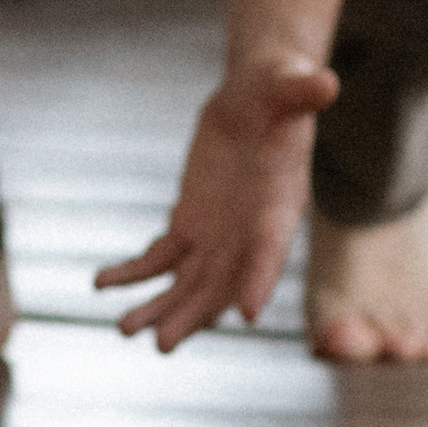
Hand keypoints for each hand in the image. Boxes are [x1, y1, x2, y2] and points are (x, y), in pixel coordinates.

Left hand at [98, 61, 339, 352]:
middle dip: (193, 315)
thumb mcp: (289, 85)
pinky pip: (159, 257)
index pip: (271, 249)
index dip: (260, 280)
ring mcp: (218, 234)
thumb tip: (326, 82)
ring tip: (123, 328)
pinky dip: (133, 271)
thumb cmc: (280, 90)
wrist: (258, 99)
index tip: (247, 315)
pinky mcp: (190, 224)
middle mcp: (249, 233)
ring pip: (188, 283)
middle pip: (223, 285)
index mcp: (279, 205)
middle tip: (161, 344)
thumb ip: (303, 90)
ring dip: (159, 307)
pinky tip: (102, 282)